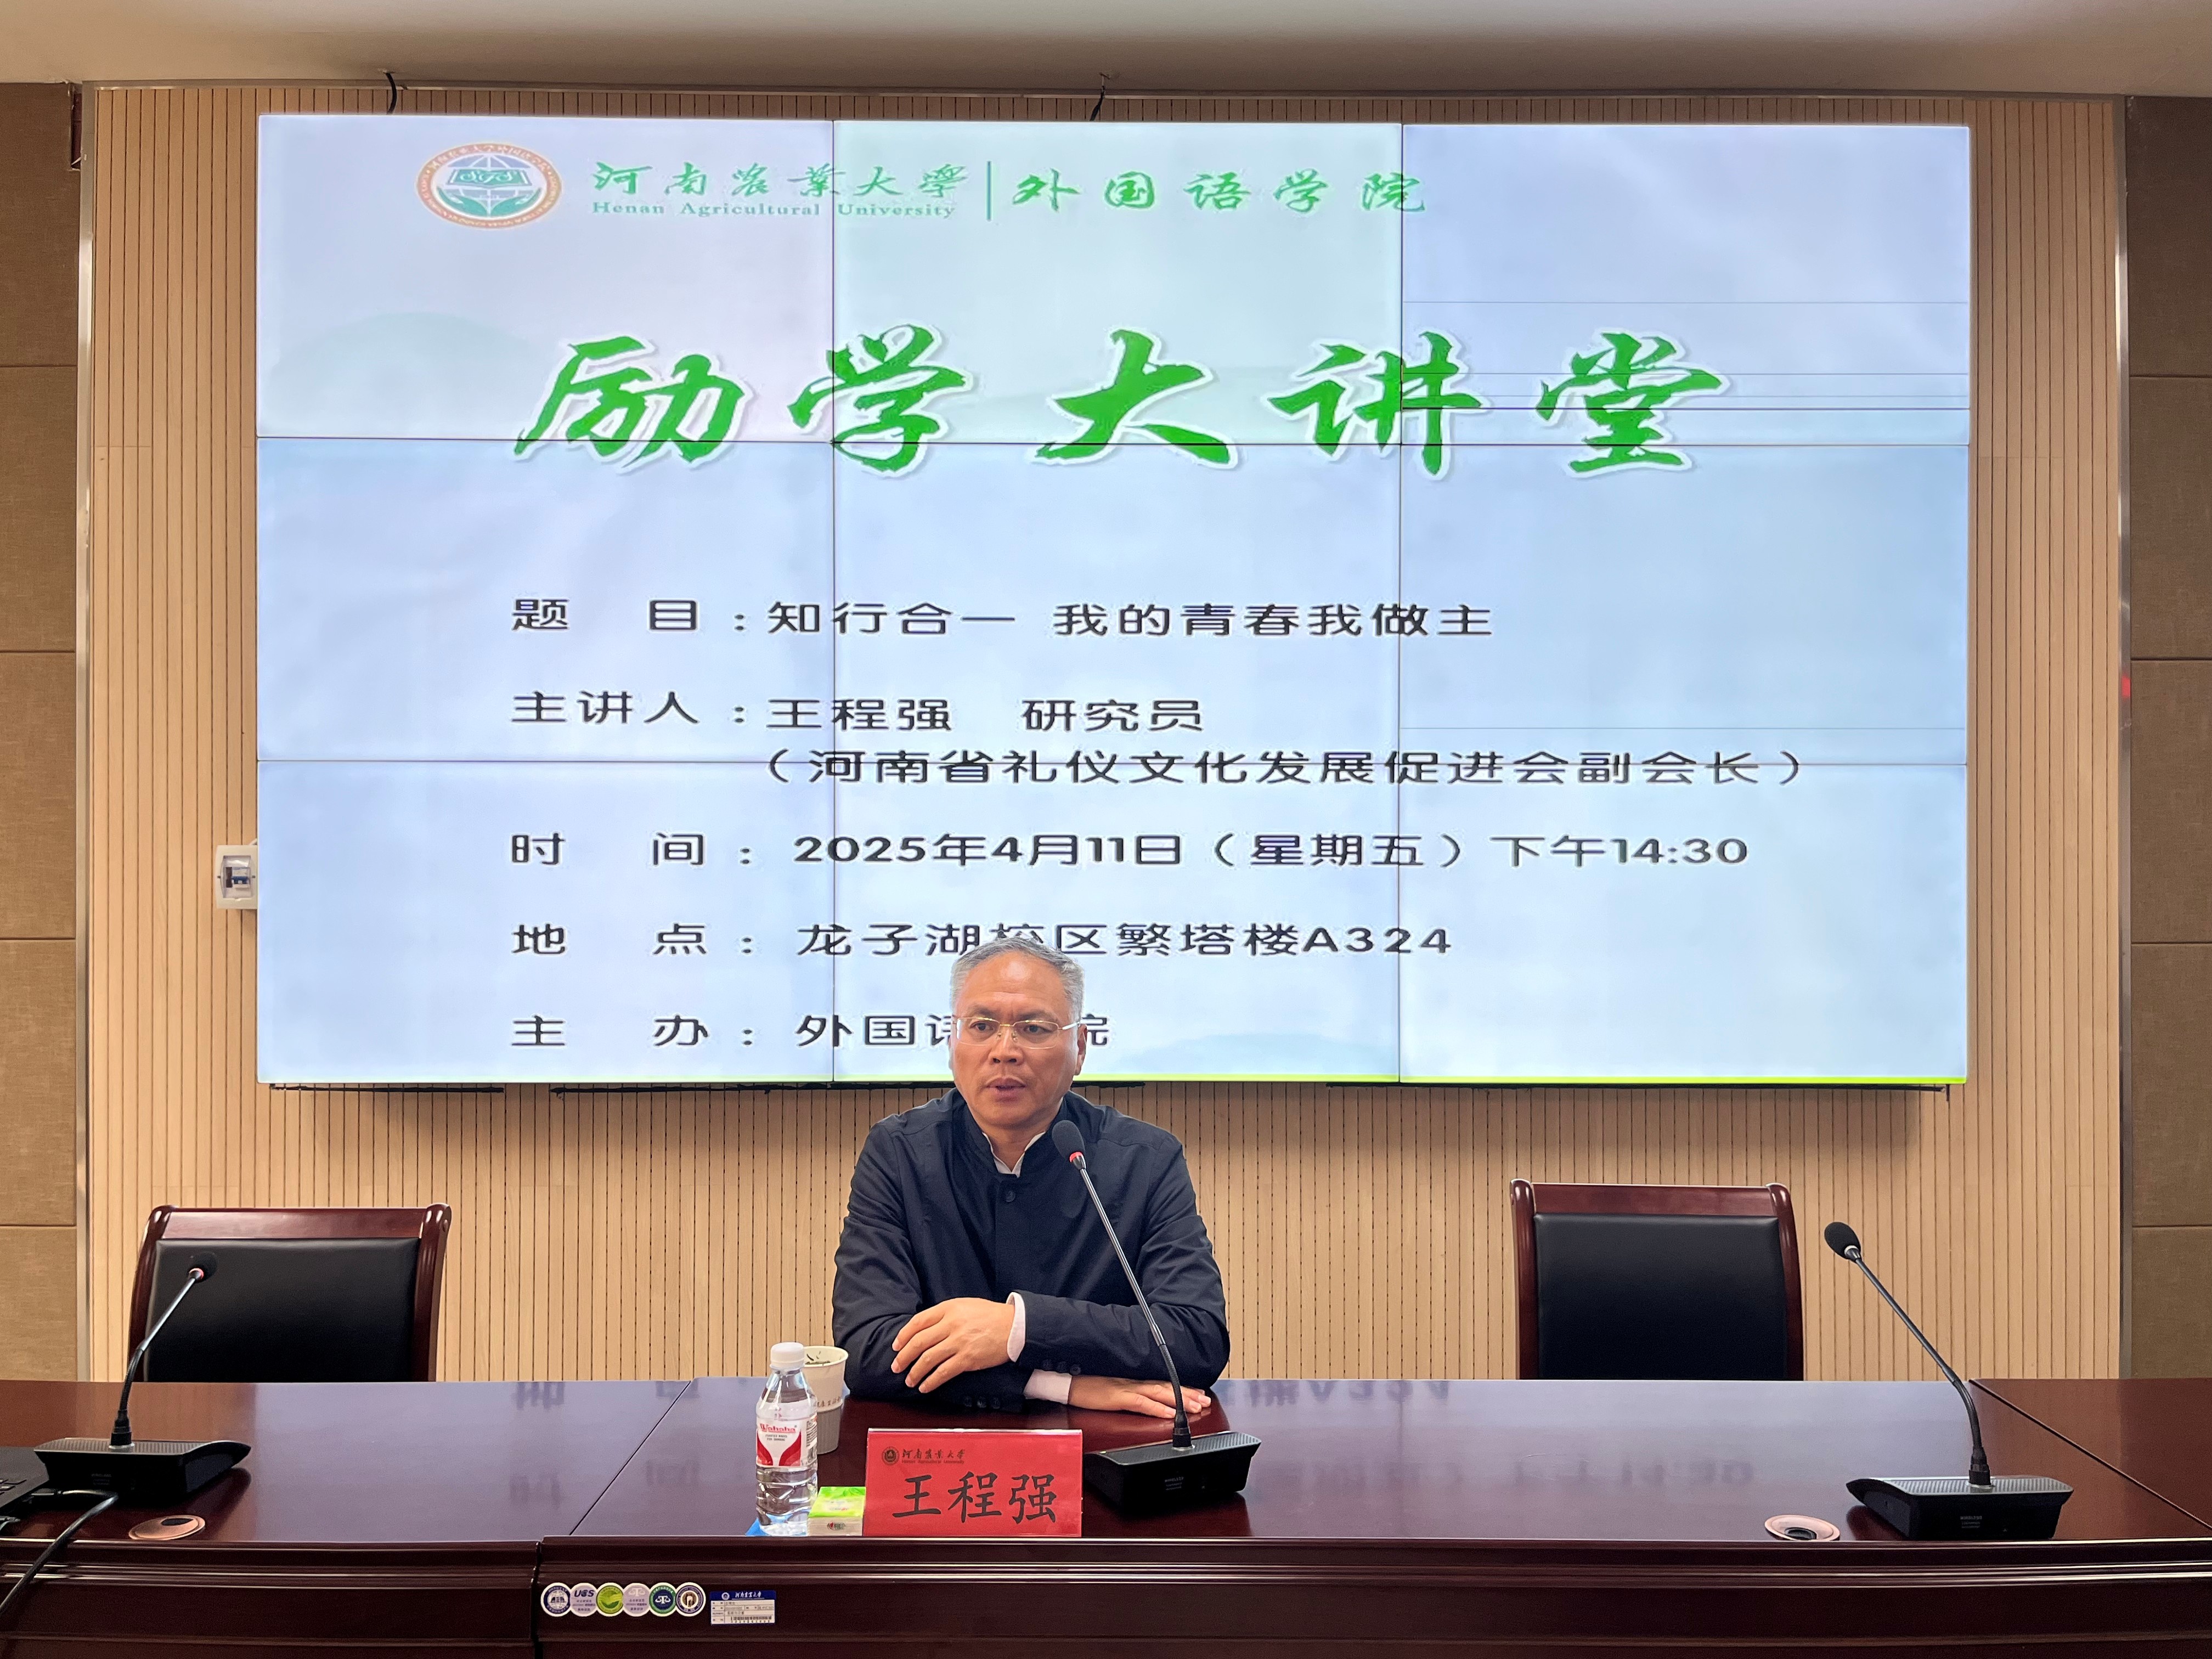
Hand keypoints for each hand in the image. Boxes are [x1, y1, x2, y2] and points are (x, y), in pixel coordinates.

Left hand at [891, 1297, 1015, 1393]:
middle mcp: (951, 1324)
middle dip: (904, 1357)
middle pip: (919, 1342)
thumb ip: (944, 1314)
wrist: (1015, 1326)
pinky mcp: (968, 1359)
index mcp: (949, 1309)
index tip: (896, 1346)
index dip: (903, 1335)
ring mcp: (959, 1342)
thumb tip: (924, 1329)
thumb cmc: (990, 1316)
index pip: (918, 1322)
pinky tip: (925, 1386)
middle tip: (896, 1366)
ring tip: (909, 1380)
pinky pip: (943, 1372)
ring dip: (915, 1372)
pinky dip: (931, 1381)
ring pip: (928, 1359)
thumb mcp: (965, 1305)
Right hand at [1066, 1375, 1212, 1419]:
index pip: (1163, 1383)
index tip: (1199, 1393)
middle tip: (1206, 1401)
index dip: (1182, 1388)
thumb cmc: (1087, 1387)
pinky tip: (1168, 1413)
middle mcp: (1133, 1382)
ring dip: (1180, 1401)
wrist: (1066, 1381)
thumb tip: (1146, 1402)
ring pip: (1160, 1393)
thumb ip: (1129, 1394)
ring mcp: (1126, 1388)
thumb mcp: (1112, 1390)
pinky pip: (1141, 1403)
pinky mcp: (1117, 1397)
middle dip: (1188, 1394)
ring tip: (1196, 1407)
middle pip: (1167, 1387)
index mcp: (1133, 1381)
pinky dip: (1157, 1408)